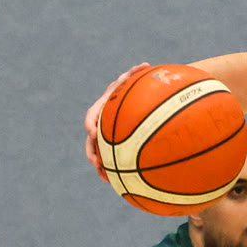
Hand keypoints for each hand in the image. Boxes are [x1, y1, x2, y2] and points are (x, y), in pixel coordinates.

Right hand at [84, 64, 149, 180]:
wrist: (154, 94)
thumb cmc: (150, 85)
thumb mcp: (142, 80)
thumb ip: (138, 75)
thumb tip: (145, 64)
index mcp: (107, 104)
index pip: (94, 113)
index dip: (91, 122)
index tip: (92, 132)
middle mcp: (107, 118)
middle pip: (94, 137)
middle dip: (92, 150)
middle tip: (96, 162)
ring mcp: (112, 130)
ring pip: (101, 150)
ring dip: (101, 164)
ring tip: (105, 177)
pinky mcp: (121, 141)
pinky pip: (114, 156)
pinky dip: (115, 168)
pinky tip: (120, 182)